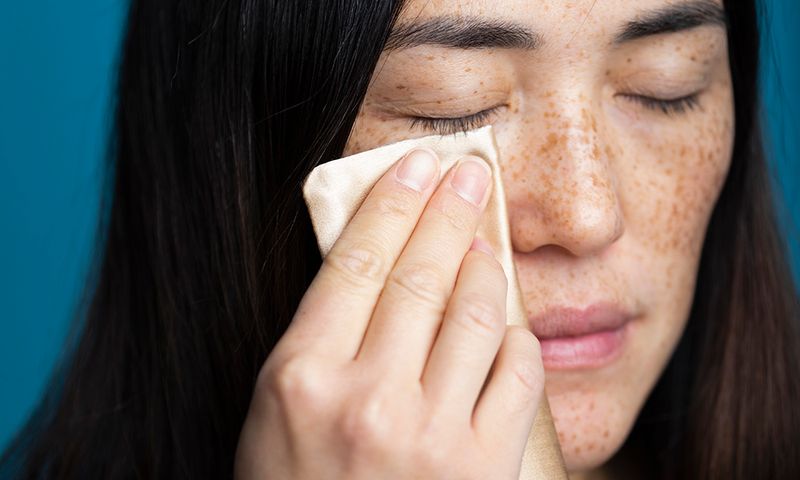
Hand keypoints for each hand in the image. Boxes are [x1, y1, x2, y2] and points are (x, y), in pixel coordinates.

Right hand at [235, 147, 543, 479]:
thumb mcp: (277, 412)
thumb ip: (320, 337)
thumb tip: (373, 260)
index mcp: (301, 379)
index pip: (354, 262)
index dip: (391, 203)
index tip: (416, 165)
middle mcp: (367, 400)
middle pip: (421, 275)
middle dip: (449, 211)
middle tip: (468, 172)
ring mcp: (430, 436)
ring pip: (475, 314)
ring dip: (484, 266)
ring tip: (483, 242)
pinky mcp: (483, 468)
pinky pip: (516, 373)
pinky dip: (514, 337)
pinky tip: (504, 324)